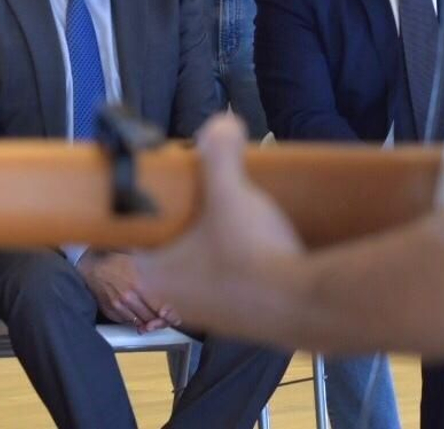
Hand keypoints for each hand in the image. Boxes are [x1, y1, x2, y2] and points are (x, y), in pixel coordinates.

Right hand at [78, 250, 178, 331]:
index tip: (175, 318)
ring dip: (148, 323)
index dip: (169, 315)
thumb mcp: (135, 255)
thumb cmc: (114, 260)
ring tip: (153, 320)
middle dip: (160, 320)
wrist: (91, 267)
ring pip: (140, 322)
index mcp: (139, 283)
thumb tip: (167, 254)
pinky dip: (135, 320)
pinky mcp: (112, 312)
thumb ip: (151, 260)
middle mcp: (129, 297)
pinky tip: (138, 316)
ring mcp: (119, 306)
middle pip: (151, 317)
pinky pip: (128, 321)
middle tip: (166, 319)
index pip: (159, 306)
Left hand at [137, 114, 305, 339]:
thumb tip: (221, 123)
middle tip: (211, 193)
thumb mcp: (230, 192)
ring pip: (203, 264)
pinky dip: (241, 262)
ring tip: (240, 213)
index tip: (176, 186)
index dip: (155, 205)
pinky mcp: (240, 320)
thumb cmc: (250, 252)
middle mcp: (172, 299)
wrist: (305, 304)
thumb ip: (219, 153)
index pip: (139, 231)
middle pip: (173, 244)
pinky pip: (232, 281)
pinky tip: (261, 243)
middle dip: (192, 219)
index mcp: (153, 273)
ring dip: (218, 240)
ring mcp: (208, 314)